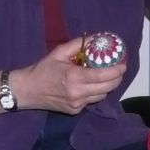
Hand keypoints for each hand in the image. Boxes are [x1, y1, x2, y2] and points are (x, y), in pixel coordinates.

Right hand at [7, 37, 125, 113]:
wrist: (26, 91)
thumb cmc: (42, 69)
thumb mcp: (59, 52)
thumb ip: (78, 45)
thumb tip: (97, 38)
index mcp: (74, 78)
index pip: (102, 76)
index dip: (116, 71)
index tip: (123, 64)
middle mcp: (77, 94)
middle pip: (107, 88)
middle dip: (116, 78)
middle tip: (119, 69)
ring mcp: (77, 105)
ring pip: (101, 95)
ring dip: (107, 86)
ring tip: (107, 76)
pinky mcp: (75, 111)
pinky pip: (91, 100)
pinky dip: (95, 92)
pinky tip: (91, 84)